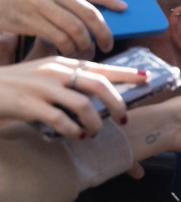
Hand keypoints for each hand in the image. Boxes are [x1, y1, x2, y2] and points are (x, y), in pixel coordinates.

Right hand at [0, 0, 125, 56]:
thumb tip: (87, 9)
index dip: (110, 0)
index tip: (124, 8)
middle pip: (88, 12)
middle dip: (103, 31)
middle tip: (109, 43)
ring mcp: (39, 4)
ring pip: (76, 28)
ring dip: (86, 44)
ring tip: (88, 52)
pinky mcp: (30, 21)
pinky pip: (59, 38)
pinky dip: (69, 48)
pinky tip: (70, 53)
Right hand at [0, 56, 145, 136]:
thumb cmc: (13, 87)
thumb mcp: (42, 76)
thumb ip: (67, 80)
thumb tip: (98, 93)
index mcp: (60, 64)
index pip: (100, 67)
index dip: (125, 73)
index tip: (146, 78)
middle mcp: (54, 72)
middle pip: (98, 84)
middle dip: (117, 103)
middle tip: (124, 119)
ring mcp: (41, 87)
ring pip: (84, 105)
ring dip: (95, 123)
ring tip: (93, 133)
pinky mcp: (29, 104)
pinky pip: (61, 120)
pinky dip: (73, 130)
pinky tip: (76, 137)